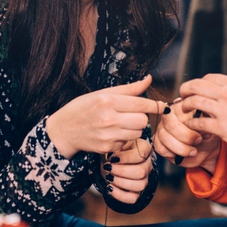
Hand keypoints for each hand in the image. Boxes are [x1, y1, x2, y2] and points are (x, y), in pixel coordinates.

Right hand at [46, 75, 163, 158]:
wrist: (63, 130)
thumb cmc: (83, 108)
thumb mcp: (103, 94)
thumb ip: (129, 89)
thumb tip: (149, 79)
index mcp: (108, 100)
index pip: (141, 104)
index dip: (155, 106)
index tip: (162, 106)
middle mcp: (108, 118)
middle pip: (143, 120)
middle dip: (141, 118)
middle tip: (132, 116)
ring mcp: (107, 135)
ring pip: (137, 133)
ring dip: (134, 129)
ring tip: (121, 125)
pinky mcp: (107, 148)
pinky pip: (127, 143)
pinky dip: (123, 139)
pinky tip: (111, 134)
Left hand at [103, 137, 152, 204]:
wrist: (111, 161)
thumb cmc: (115, 150)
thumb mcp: (116, 144)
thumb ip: (116, 146)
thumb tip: (113, 157)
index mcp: (145, 149)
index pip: (141, 155)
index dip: (125, 158)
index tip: (112, 158)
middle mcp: (148, 164)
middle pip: (141, 172)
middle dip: (121, 171)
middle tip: (108, 168)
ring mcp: (144, 179)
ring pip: (140, 185)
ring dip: (120, 182)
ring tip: (108, 177)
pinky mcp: (137, 191)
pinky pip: (133, 198)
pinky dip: (119, 195)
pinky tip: (110, 187)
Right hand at [154, 98, 221, 172]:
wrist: (206, 150)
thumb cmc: (208, 135)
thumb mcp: (211, 125)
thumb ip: (206, 118)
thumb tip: (203, 115)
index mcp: (181, 107)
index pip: (179, 111)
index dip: (191, 125)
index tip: (202, 134)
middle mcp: (169, 116)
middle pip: (171, 125)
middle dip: (187, 137)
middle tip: (198, 141)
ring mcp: (162, 129)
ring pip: (165, 138)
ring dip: (182, 148)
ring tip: (193, 151)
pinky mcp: (158, 142)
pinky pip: (160, 148)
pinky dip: (173, 154)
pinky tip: (182, 154)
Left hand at [178, 74, 226, 156]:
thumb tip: (214, 91)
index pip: (206, 78)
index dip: (196, 84)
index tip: (192, 91)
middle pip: (195, 85)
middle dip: (185, 91)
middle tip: (182, 98)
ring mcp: (225, 110)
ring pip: (194, 101)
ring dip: (186, 106)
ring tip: (185, 111)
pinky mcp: (223, 127)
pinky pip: (199, 122)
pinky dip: (192, 123)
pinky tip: (193, 126)